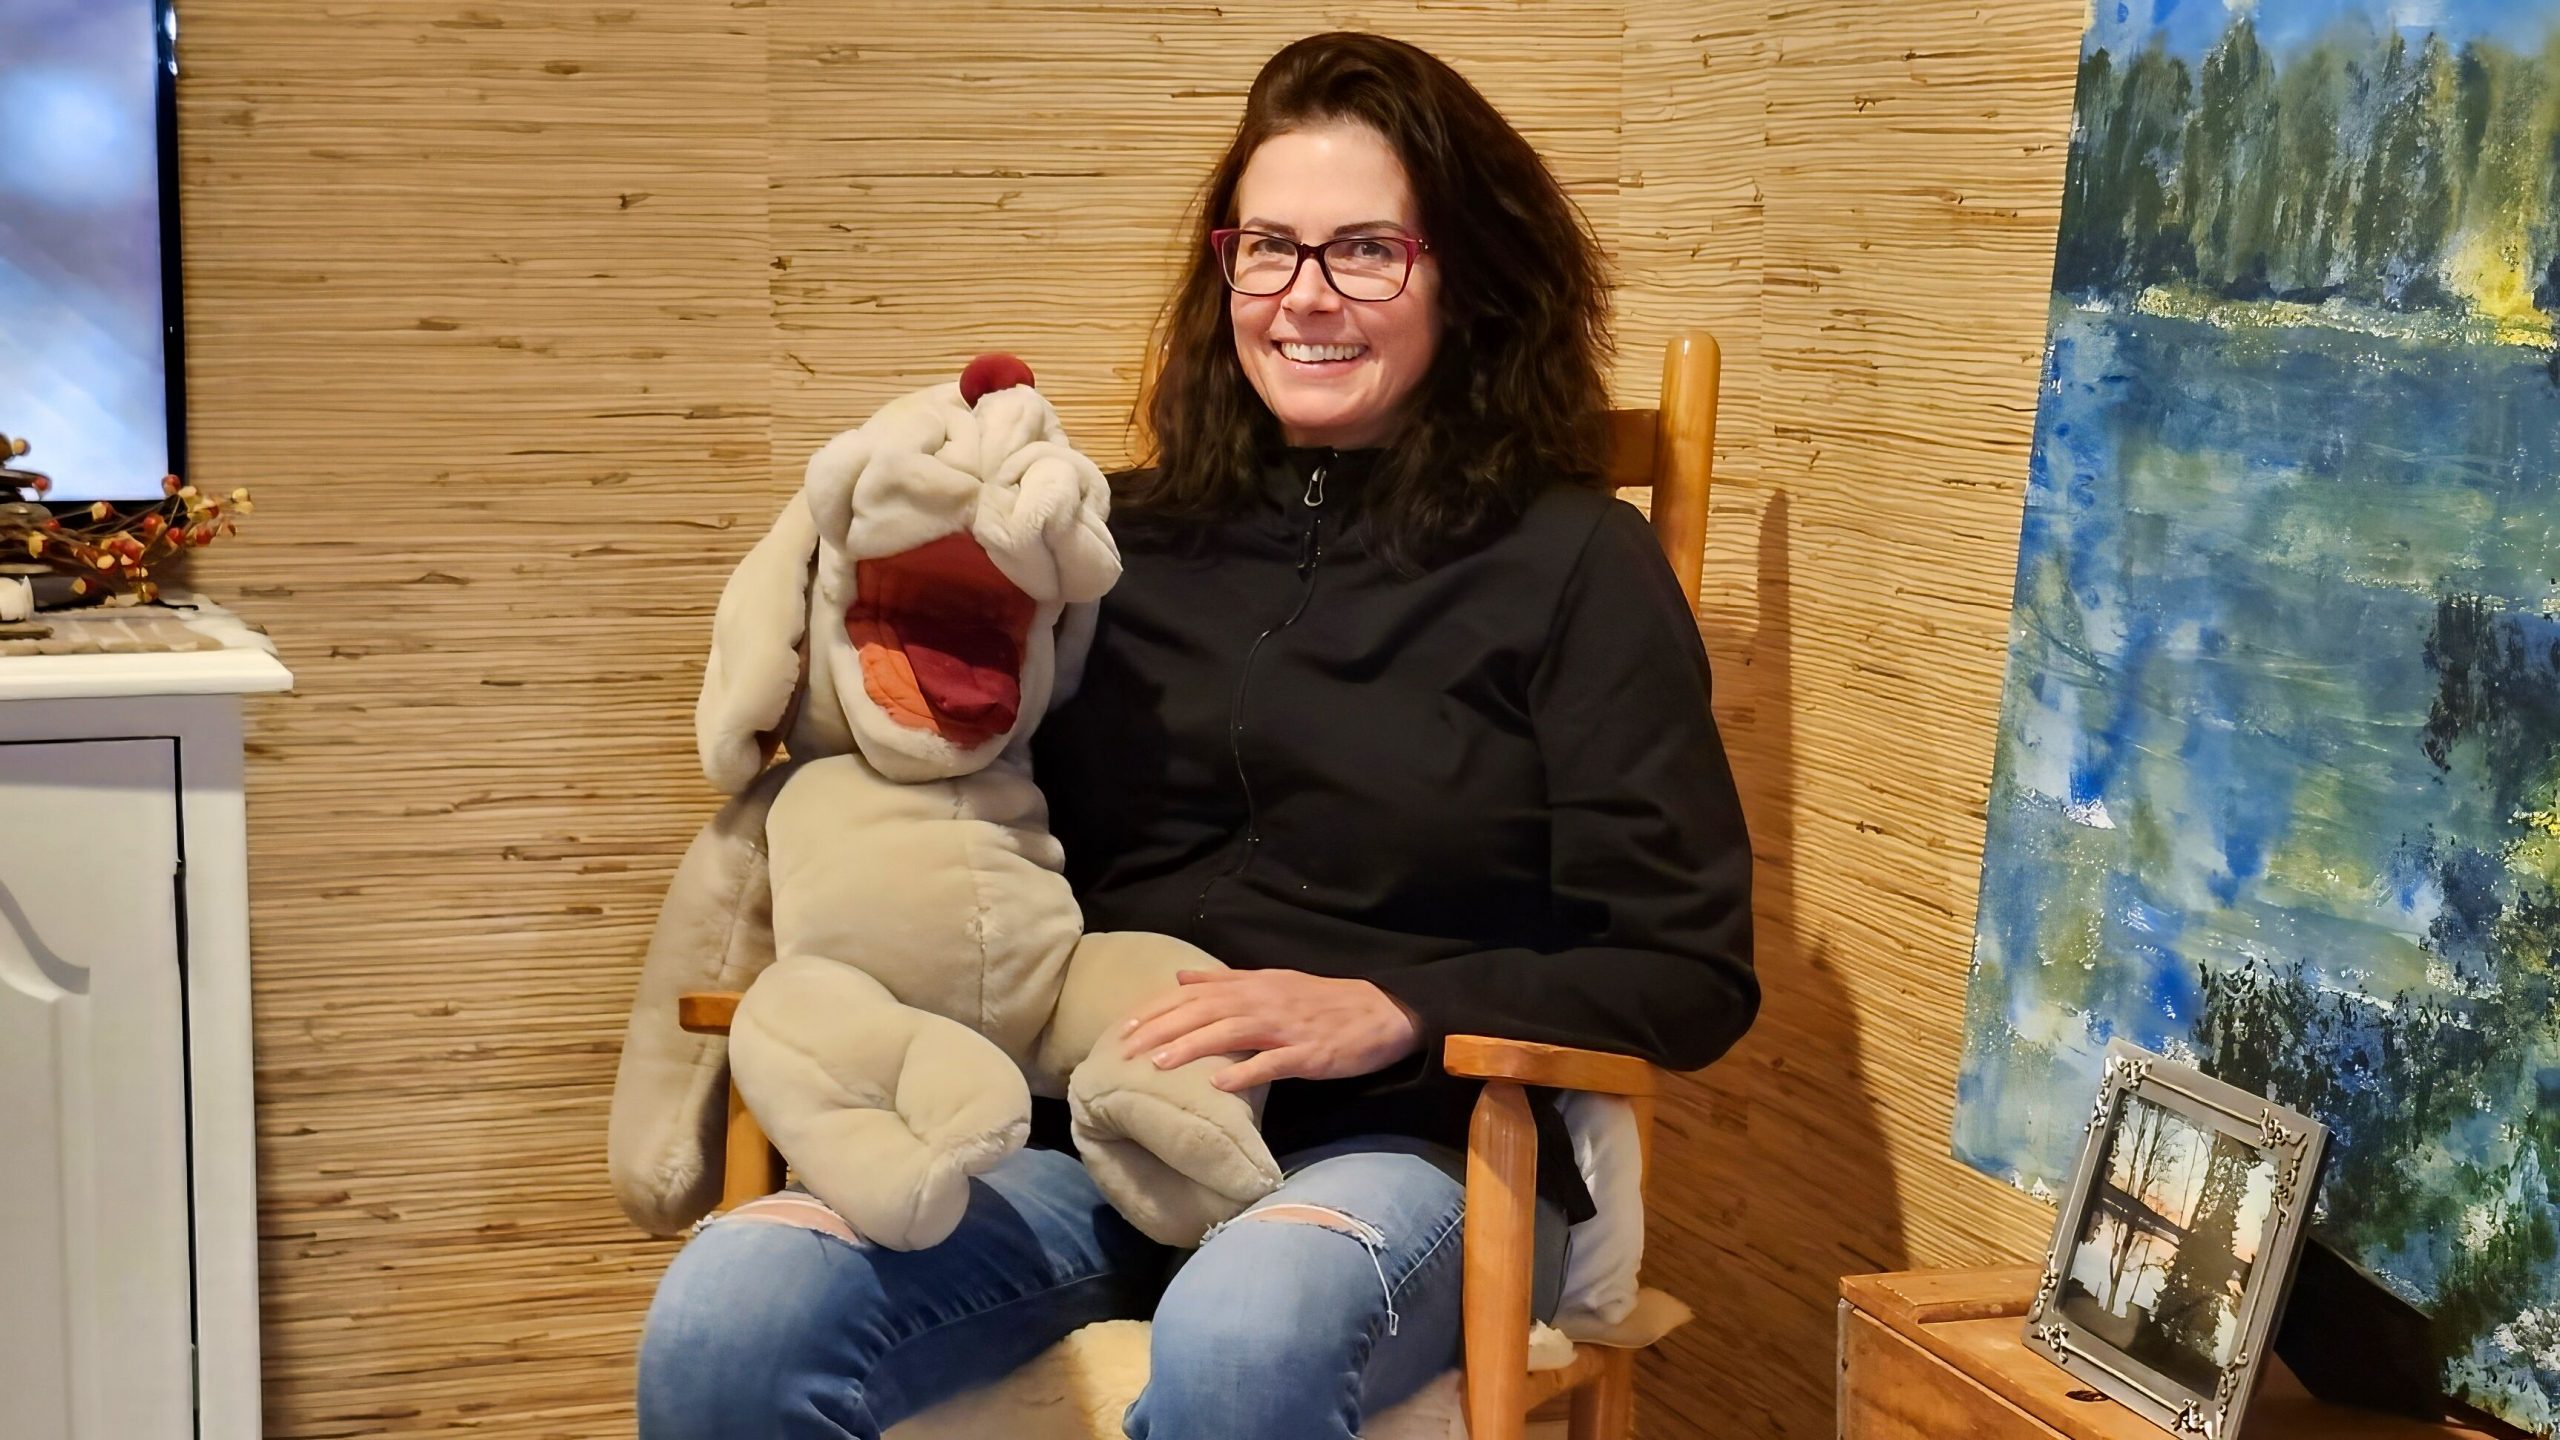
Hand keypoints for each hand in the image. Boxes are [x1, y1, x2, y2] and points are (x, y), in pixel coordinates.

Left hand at [1120, 968, 1421, 1091]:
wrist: (1381, 1010)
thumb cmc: (1322, 1000)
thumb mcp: (1272, 981)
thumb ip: (1225, 979)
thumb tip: (1180, 976)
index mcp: (1253, 985)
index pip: (1194, 994)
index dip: (1158, 1009)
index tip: (1124, 1026)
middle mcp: (1263, 1000)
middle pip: (1203, 1012)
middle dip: (1161, 1029)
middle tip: (1125, 1050)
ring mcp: (1285, 1027)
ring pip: (1229, 1033)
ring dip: (1191, 1048)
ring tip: (1158, 1065)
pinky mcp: (1307, 1053)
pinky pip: (1271, 1063)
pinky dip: (1244, 1073)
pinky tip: (1219, 1085)